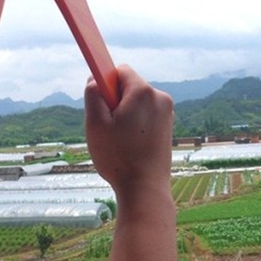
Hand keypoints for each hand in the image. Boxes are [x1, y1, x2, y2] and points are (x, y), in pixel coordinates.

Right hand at [84, 64, 173, 195]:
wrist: (145, 189)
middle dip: (115, 101)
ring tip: (120, 139)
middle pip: (128, 86)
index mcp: (143, 92)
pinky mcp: (168, 125)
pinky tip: (131, 144)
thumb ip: (93, 93)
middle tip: (109, 127)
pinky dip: (135, 122)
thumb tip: (94, 78)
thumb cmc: (118, 157)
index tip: (101, 104)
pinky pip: (145, 113)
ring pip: (136, 101)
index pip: (119, 71)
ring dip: (124, 113)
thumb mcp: (95, 123)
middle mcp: (160, 97)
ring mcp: (167, 112)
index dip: (105, 85)